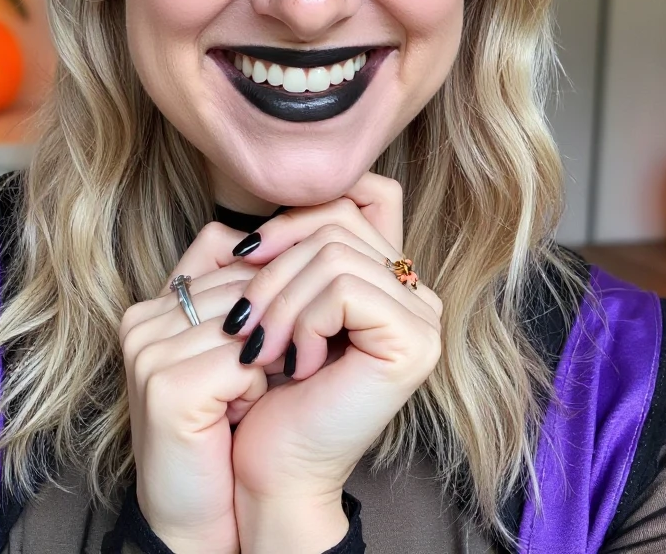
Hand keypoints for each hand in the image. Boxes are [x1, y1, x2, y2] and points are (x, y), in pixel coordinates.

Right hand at [119, 221, 288, 553]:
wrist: (200, 518)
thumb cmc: (223, 433)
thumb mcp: (226, 356)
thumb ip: (235, 297)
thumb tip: (282, 241)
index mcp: (150, 306)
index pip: (224, 251)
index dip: (266, 291)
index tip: (281, 328)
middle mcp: (140, 322)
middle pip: (240, 285)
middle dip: (272, 324)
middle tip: (274, 369)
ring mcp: (147, 352)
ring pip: (247, 323)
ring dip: (267, 361)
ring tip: (251, 397)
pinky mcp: (167, 388)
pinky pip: (242, 362)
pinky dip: (256, 390)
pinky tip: (239, 417)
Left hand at [225, 173, 442, 519]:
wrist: (273, 468)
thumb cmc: (267, 388)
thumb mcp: (276, 300)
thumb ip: (288, 248)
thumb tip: (264, 215)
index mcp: (386, 276)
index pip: (358, 197)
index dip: (296, 215)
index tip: (247, 254)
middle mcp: (415, 292)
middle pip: (337, 222)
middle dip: (274, 266)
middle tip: (243, 321)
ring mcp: (422, 317)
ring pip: (334, 254)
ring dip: (280, 299)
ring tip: (259, 347)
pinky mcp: (415, 342)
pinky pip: (344, 289)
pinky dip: (303, 320)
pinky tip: (293, 363)